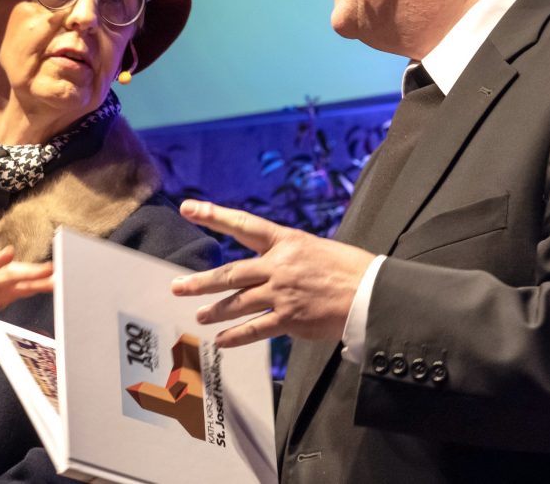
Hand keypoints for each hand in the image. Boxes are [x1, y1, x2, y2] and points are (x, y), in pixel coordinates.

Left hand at [170, 200, 374, 347]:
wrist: (372, 293)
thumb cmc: (349, 269)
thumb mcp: (315, 249)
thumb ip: (287, 257)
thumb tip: (269, 269)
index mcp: (286, 242)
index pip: (243, 225)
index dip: (214, 215)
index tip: (188, 207)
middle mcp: (279, 265)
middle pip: (231, 273)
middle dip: (201, 281)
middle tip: (178, 287)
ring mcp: (282, 293)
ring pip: (238, 303)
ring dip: (215, 311)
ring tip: (198, 315)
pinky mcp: (289, 318)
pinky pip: (255, 329)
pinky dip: (235, 337)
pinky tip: (221, 341)